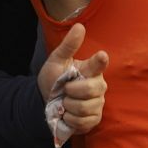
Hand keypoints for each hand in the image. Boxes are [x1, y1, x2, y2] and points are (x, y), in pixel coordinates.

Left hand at [37, 23, 108, 144]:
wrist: (45, 102)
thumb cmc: (54, 79)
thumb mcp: (56, 61)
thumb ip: (68, 46)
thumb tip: (79, 25)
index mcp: (91, 69)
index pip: (99, 63)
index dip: (100, 61)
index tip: (101, 56)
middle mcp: (99, 86)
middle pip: (91, 89)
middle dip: (72, 91)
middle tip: (65, 90)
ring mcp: (98, 103)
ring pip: (86, 107)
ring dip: (69, 106)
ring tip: (65, 103)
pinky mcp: (94, 119)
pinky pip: (84, 121)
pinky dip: (71, 119)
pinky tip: (68, 114)